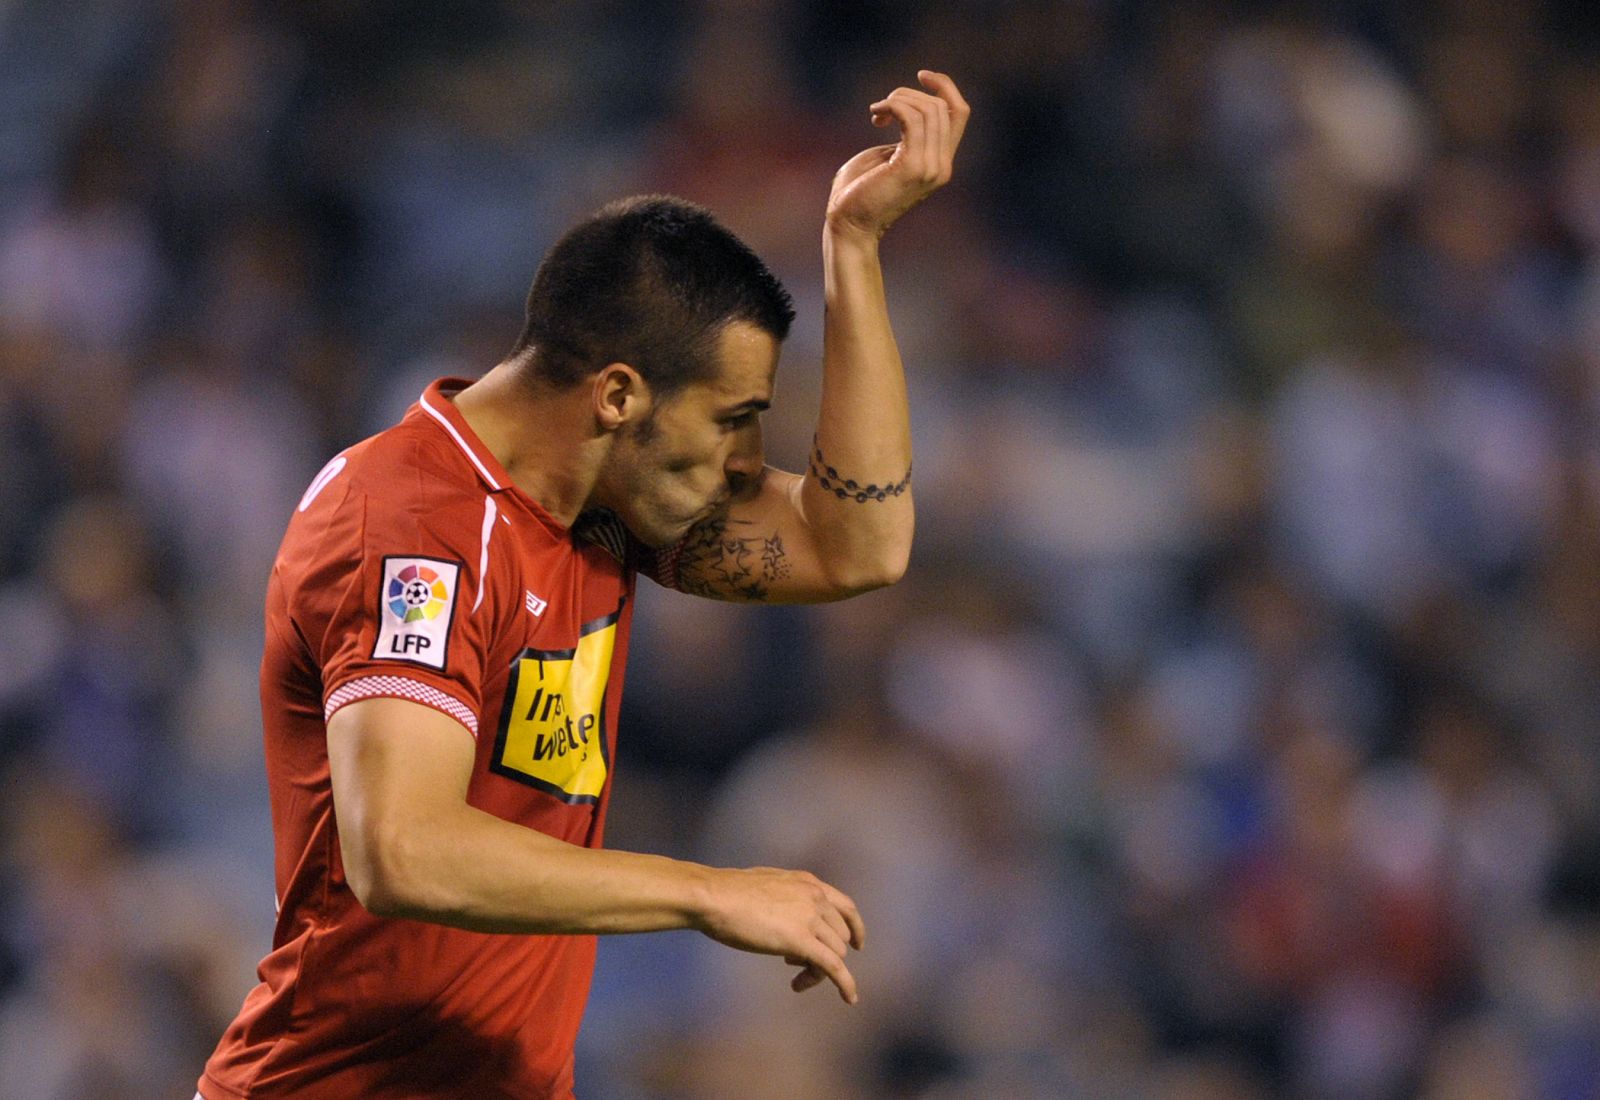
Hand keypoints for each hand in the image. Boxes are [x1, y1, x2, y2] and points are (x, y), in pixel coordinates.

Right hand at [694, 865, 866, 1003]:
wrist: (715, 897)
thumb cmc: (728, 893)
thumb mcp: (767, 886)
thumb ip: (784, 898)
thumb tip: (784, 915)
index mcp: (808, 882)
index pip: (845, 906)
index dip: (854, 927)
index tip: (856, 944)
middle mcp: (815, 897)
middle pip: (839, 935)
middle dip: (825, 953)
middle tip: (795, 965)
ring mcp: (810, 918)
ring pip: (835, 953)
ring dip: (818, 970)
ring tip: (795, 977)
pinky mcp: (801, 941)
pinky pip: (833, 967)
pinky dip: (845, 984)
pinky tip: (849, 998)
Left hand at [826, 70, 969, 241]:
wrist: (848, 225)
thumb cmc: (858, 192)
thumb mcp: (887, 156)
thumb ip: (904, 135)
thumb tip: (907, 109)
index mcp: (939, 162)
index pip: (959, 113)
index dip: (945, 87)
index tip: (921, 76)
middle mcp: (941, 166)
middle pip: (943, 107)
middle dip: (909, 95)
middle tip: (881, 109)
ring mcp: (930, 168)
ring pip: (929, 110)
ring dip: (899, 99)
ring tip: (877, 112)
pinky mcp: (912, 167)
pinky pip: (911, 118)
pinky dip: (893, 106)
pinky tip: (876, 114)